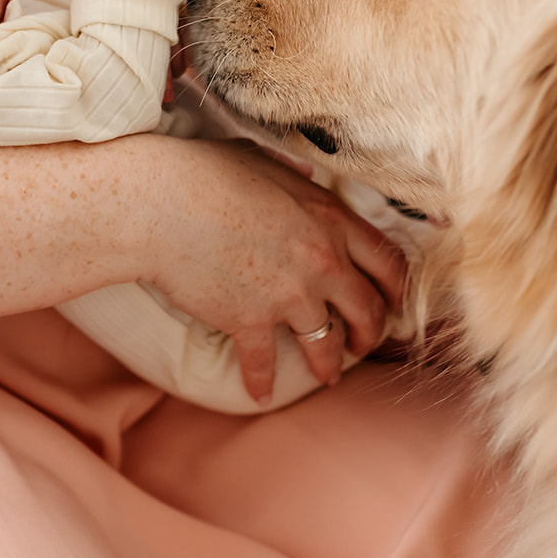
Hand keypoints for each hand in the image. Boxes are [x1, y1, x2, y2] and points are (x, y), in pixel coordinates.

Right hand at [138, 140, 407, 403]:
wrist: (159, 204)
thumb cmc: (205, 173)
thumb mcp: (266, 162)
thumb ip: (297, 180)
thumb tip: (308, 180)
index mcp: (332, 219)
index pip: (389, 261)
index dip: (398, 288)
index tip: (394, 303)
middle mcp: (322, 261)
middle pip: (368, 310)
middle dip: (372, 334)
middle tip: (365, 345)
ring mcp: (288, 295)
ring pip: (326, 345)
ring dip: (328, 365)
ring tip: (326, 375)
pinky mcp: (250, 321)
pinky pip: (263, 363)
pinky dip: (261, 382)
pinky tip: (261, 394)